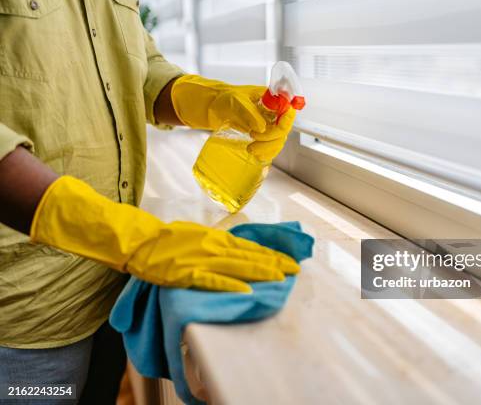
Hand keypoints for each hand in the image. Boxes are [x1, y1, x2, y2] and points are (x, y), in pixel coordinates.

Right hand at [30, 176, 299, 292]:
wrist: (140, 240)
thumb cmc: (169, 238)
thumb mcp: (199, 234)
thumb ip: (218, 242)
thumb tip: (236, 249)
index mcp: (217, 238)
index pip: (251, 247)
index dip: (272, 254)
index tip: (290, 260)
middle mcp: (214, 247)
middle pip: (250, 256)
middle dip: (275, 263)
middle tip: (296, 269)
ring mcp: (202, 260)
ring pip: (238, 266)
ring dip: (261, 272)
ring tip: (281, 278)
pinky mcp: (188, 274)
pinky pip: (213, 281)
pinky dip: (230, 285)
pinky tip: (246, 290)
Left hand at [171, 75, 296, 160]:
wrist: (212, 108)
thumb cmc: (224, 98)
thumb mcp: (236, 101)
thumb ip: (249, 113)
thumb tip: (262, 128)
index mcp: (270, 99)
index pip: (287, 111)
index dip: (285, 121)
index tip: (278, 129)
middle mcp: (271, 113)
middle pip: (283, 130)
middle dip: (272, 139)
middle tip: (253, 140)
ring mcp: (267, 125)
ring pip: (278, 141)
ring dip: (269, 149)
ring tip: (251, 150)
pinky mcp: (260, 136)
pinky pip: (270, 147)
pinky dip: (267, 153)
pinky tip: (258, 156)